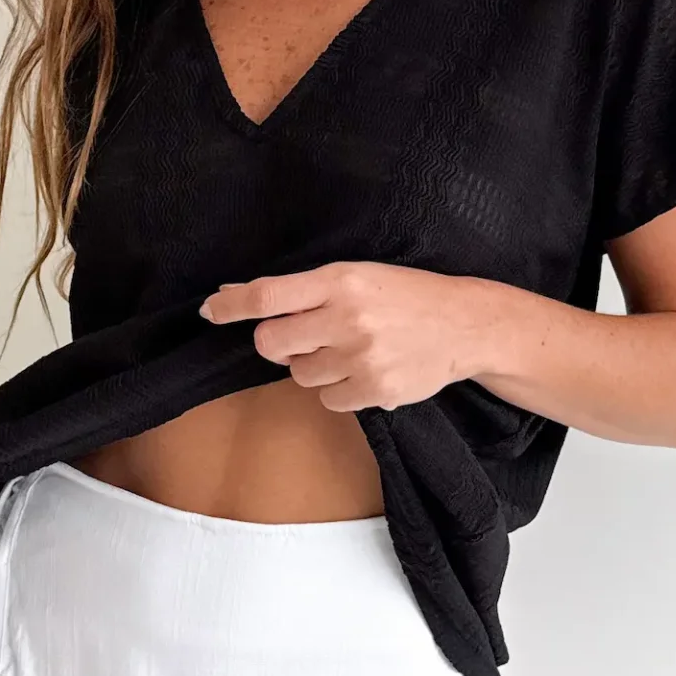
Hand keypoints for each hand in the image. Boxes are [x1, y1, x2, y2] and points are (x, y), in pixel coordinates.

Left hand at [198, 261, 494, 409]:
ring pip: (299, 374)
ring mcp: (361, 357)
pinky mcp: (375, 390)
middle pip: (271, 342)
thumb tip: (232, 294)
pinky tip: (366, 369)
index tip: (210, 310)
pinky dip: (339, 388)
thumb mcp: (356, 276)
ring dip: (314, 365)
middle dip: (277, 342)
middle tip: (304, 336)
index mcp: (340, 280)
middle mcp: (347, 317)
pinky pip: (328, 399)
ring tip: (351, 349)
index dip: (232, 305)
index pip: (268, 295)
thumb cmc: (404, 296)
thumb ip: (300, 289)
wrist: (464, 325)